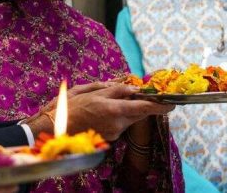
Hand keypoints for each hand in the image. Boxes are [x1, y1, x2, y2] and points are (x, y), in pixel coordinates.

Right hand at [29, 83, 173, 140]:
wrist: (53, 128)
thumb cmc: (69, 106)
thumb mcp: (90, 89)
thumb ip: (114, 88)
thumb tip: (131, 88)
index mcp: (113, 109)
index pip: (144, 107)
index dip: (161, 105)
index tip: (173, 103)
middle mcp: (116, 124)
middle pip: (140, 113)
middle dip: (143, 104)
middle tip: (142, 94)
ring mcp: (113, 133)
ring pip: (130, 118)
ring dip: (127, 109)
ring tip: (109, 101)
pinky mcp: (109, 138)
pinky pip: (120, 124)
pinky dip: (118, 116)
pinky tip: (103, 111)